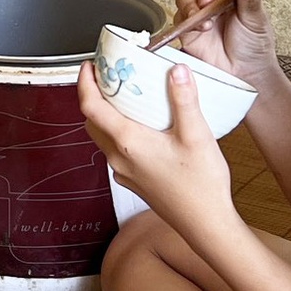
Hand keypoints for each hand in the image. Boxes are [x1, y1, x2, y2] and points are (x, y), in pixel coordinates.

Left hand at [78, 61, 235, 237]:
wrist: (205, 224)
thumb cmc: (201, 186)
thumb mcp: (197, 135)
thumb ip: (185, 99)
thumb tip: (176, 70)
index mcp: (128, 142)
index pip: (91, 107)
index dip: (84, 83)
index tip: (89, 66)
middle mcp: (119, 158)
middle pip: (92, 122)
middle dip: (93, 97)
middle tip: (107, 78)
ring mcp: (125, 172)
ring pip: (102, 138)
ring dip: (105, 117)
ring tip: (125, 100)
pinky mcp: (134, 181)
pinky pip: (116, 152)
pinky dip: (119, 134)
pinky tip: (142, 129)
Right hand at [171, 0, 281, 83]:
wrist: (243, 74)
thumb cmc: (253, 46)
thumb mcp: (257, 21)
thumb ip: (251, 0)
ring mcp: (200, 10)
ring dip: (193, 2)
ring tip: (206, 17)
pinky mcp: (186, 26)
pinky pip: (178, 15)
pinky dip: (187, 18)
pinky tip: (200, 27)